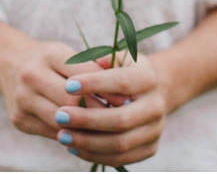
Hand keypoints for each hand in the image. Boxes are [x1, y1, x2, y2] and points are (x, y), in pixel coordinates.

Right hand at [0, 19, 129, 141]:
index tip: (127, 100)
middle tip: (120, 119)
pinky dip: (70, 135)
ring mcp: (23, 100)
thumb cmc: (49, 59)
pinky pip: (51, 132)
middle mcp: (32, 75)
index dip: (107, 90)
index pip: (85, 76)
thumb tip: (123, 89)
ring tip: (107, 130)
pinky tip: (87, 136)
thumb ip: (93, 68)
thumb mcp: (68, 54)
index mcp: (50, 54)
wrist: (9, 64)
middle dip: (98, 112)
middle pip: (72, 101)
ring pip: (61, 121)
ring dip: (85, 128)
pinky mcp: (19, 120)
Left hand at [53, 54, 169, 167]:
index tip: (68, 86)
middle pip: (121, 119)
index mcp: (149, 79)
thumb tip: (88, 63)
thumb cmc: (126, 71)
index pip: (122, 82)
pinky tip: (74, 147)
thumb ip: (102, 60)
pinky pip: (120, 158)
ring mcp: (154, 131)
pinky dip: (95, 155)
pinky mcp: (149, 149)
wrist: (153, 92)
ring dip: (87, 142)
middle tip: (60, 116)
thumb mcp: (119, 58)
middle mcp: (156, 107)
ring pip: (120, 143)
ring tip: (62, 135)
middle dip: (87, 120)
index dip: (95, 84)